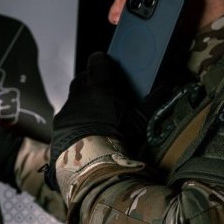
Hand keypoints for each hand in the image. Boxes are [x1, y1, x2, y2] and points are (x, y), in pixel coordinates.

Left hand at [44, 52, 144, 191]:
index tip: (102, 59)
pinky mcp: (58, 130)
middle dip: (88, 81)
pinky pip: (66, 121)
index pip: (97, 64)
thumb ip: (151, 103)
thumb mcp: (139, 121)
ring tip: (93, 117)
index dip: (100, 60)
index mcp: (99, 89)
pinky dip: (74, 124)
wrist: (90, 165)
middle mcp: (79, 97)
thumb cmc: (118, 140)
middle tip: (99, 89)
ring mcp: (66, 113)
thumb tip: (165, 90)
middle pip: (81, 81)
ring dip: (81, 106)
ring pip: (72, 102)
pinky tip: (83, 134)